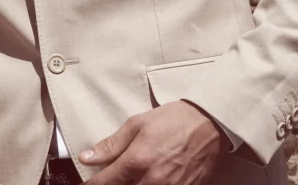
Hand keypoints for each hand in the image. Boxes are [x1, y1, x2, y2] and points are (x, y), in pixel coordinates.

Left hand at [79, 101, 223, 184]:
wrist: (210, 123)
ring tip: (133, 174)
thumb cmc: (173, 120)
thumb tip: (87, 157)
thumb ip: (111, 145)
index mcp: (137, 160)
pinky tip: (149, 179)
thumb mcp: (137, 124)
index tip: (86, 183)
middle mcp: (153, 180)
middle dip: (113, 184)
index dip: (92, 183)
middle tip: (112, 177)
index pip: (105, 181)